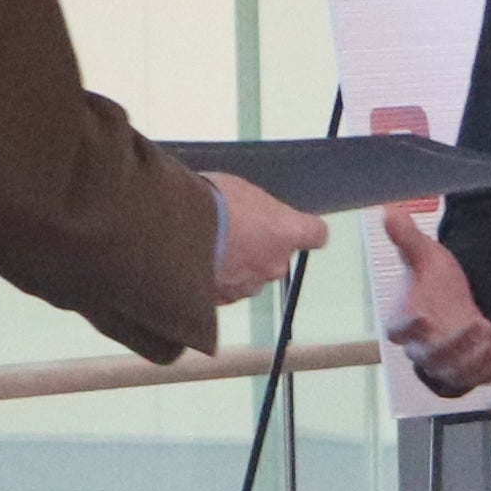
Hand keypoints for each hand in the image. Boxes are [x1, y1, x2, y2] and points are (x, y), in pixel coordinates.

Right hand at [208, 178, 329, 306]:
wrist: (174, 230)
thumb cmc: (209, 203)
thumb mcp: (240, 191)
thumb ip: (257, 210)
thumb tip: (251, 214)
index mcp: (287, 231)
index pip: (316, 234)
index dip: (306, 230)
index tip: (297, 226)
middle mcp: (275, 263)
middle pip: (278, 258)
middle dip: (261, 249)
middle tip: (235, 232)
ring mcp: (250, 285)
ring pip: (252, 276)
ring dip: (238, 266)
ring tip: (211, 247)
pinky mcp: (224, 299)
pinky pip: (227, 289)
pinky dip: (217, 279)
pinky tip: (199, 262)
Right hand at [376, 205, 490, 394]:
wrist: (457, 306)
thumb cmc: (434, 285)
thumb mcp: (425, 258)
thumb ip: (408, 239)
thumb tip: (389, 212)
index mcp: (406, 324)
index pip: (400, 331)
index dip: (408, 327)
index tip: (422, 316)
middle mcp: (428, 350)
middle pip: (437, 357)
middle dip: (460, 346)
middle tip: (483, 324)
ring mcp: (455, 364)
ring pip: (468, 372)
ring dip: (489, 360)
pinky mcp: (480, 370)